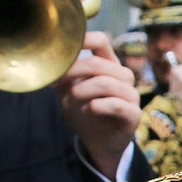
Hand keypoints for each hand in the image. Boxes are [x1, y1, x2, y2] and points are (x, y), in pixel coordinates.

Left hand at [56, 32, 140, 177]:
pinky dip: (96, 106)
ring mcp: (131, 94)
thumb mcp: (69, 91)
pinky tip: (87, 110)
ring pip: (105, 83)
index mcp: (109, 65)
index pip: (101, 41)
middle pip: (98, 63)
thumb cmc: (85, 112)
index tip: (63, 46)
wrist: (98, 142)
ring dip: (81, 92)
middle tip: (58, 84)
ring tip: (68, 102)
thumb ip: (63, 75)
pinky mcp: (133, 113)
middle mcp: (123, 76)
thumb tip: (48, 61)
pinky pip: (116, 104)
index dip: (84, 39)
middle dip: (73, 72)